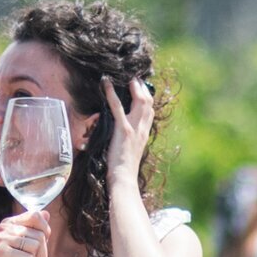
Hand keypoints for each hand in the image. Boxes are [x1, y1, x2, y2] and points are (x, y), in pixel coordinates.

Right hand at [0, 208, 50, 256]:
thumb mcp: (17, 245)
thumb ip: (31, 230)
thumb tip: (46, 213)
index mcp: (9, 223)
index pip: (36, 215)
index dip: (44, 232)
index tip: (37, 246)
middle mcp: (5, 227)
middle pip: (40, 234)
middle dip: (42, 253)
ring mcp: (2, 238)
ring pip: (36, 246)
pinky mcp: (2, 252)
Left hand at [101, 74, 154, 189]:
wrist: (124, 179)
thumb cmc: (123, 170)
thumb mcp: (129, 151)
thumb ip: (128, 140)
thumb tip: (120, 133)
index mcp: (144, 134)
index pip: (150, 111)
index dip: (147, 97)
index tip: (141, 87)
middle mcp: (143, 129)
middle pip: (148, 102)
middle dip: (143, 87)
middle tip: (134, 77)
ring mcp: (134, 128)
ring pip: (140, 101)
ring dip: (134, 86)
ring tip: (127, 77)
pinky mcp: (123, 130)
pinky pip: (118, 107)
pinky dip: (112, 93)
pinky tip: (106, 84)